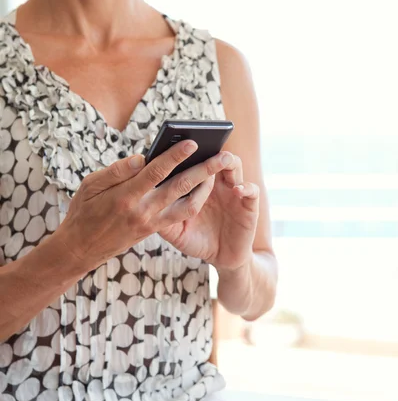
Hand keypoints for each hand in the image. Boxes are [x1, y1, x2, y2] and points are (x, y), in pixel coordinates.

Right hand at [57, 139, 233, 272]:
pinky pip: (180, 216)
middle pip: (179, 187)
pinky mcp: (154, 230)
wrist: (81, 249)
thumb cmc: (84, 210)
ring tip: (218, 172)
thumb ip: (117, 171)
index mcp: (124, 196)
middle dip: (203, 170)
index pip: (156, 172)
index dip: (176, 156)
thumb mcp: (90, 186)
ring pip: (186, 205)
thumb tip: (142, 157)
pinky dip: (194, 201)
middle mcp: (141, 211)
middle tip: (223, 156)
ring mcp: (150, 223)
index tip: (193, 143)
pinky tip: (203, 188)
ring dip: (205, 188)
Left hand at [158, 152, 259, 271]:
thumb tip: (143, 204)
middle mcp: (216, 183)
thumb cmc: (197, 240)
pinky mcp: (249, 204)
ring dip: (229, 161)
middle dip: (206, 151)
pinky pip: (252, 190)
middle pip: (212, 158)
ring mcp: (233, 191)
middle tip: (200, 143)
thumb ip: (162, 217)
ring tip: (222, 159)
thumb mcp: (176, 231)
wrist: (222, 258)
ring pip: (234, 166)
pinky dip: (246, 188)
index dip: (184, 154)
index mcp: (197, 184)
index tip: (173, 144)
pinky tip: (237, 190)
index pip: (191, 162)